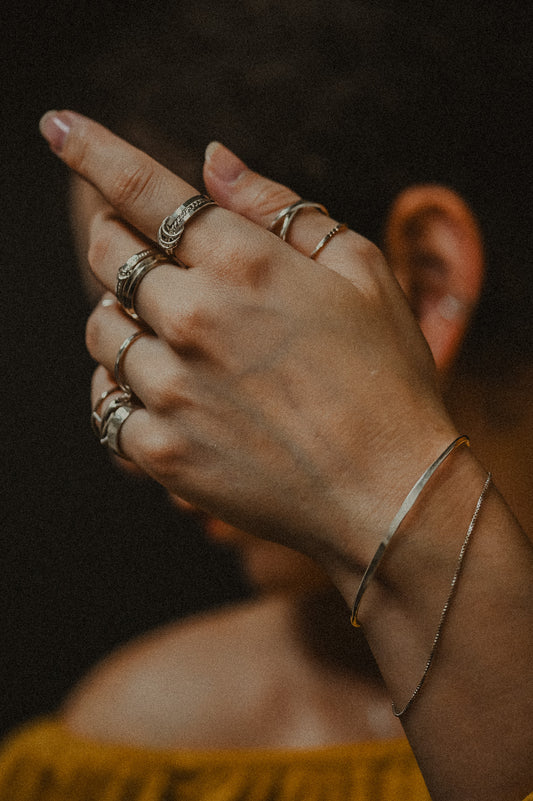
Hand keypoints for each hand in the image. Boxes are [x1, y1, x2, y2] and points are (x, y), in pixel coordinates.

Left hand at [41, 111, 456, 589]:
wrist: (389, 492)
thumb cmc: (386, 376)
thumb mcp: (360, 269)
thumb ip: (277, 206)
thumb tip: (210, 160)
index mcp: (242, 263)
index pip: (142, 188)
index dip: (92, 150)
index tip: (58, 126)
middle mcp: (192, 319)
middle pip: (107, 254)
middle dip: (117, 239)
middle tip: (146, 252)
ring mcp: (170, 389)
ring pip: (100, 330)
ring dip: (122, 318)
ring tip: (169, 334)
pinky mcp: (160, 450)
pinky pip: (104, 401)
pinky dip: (120, 385)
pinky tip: (159, 389)